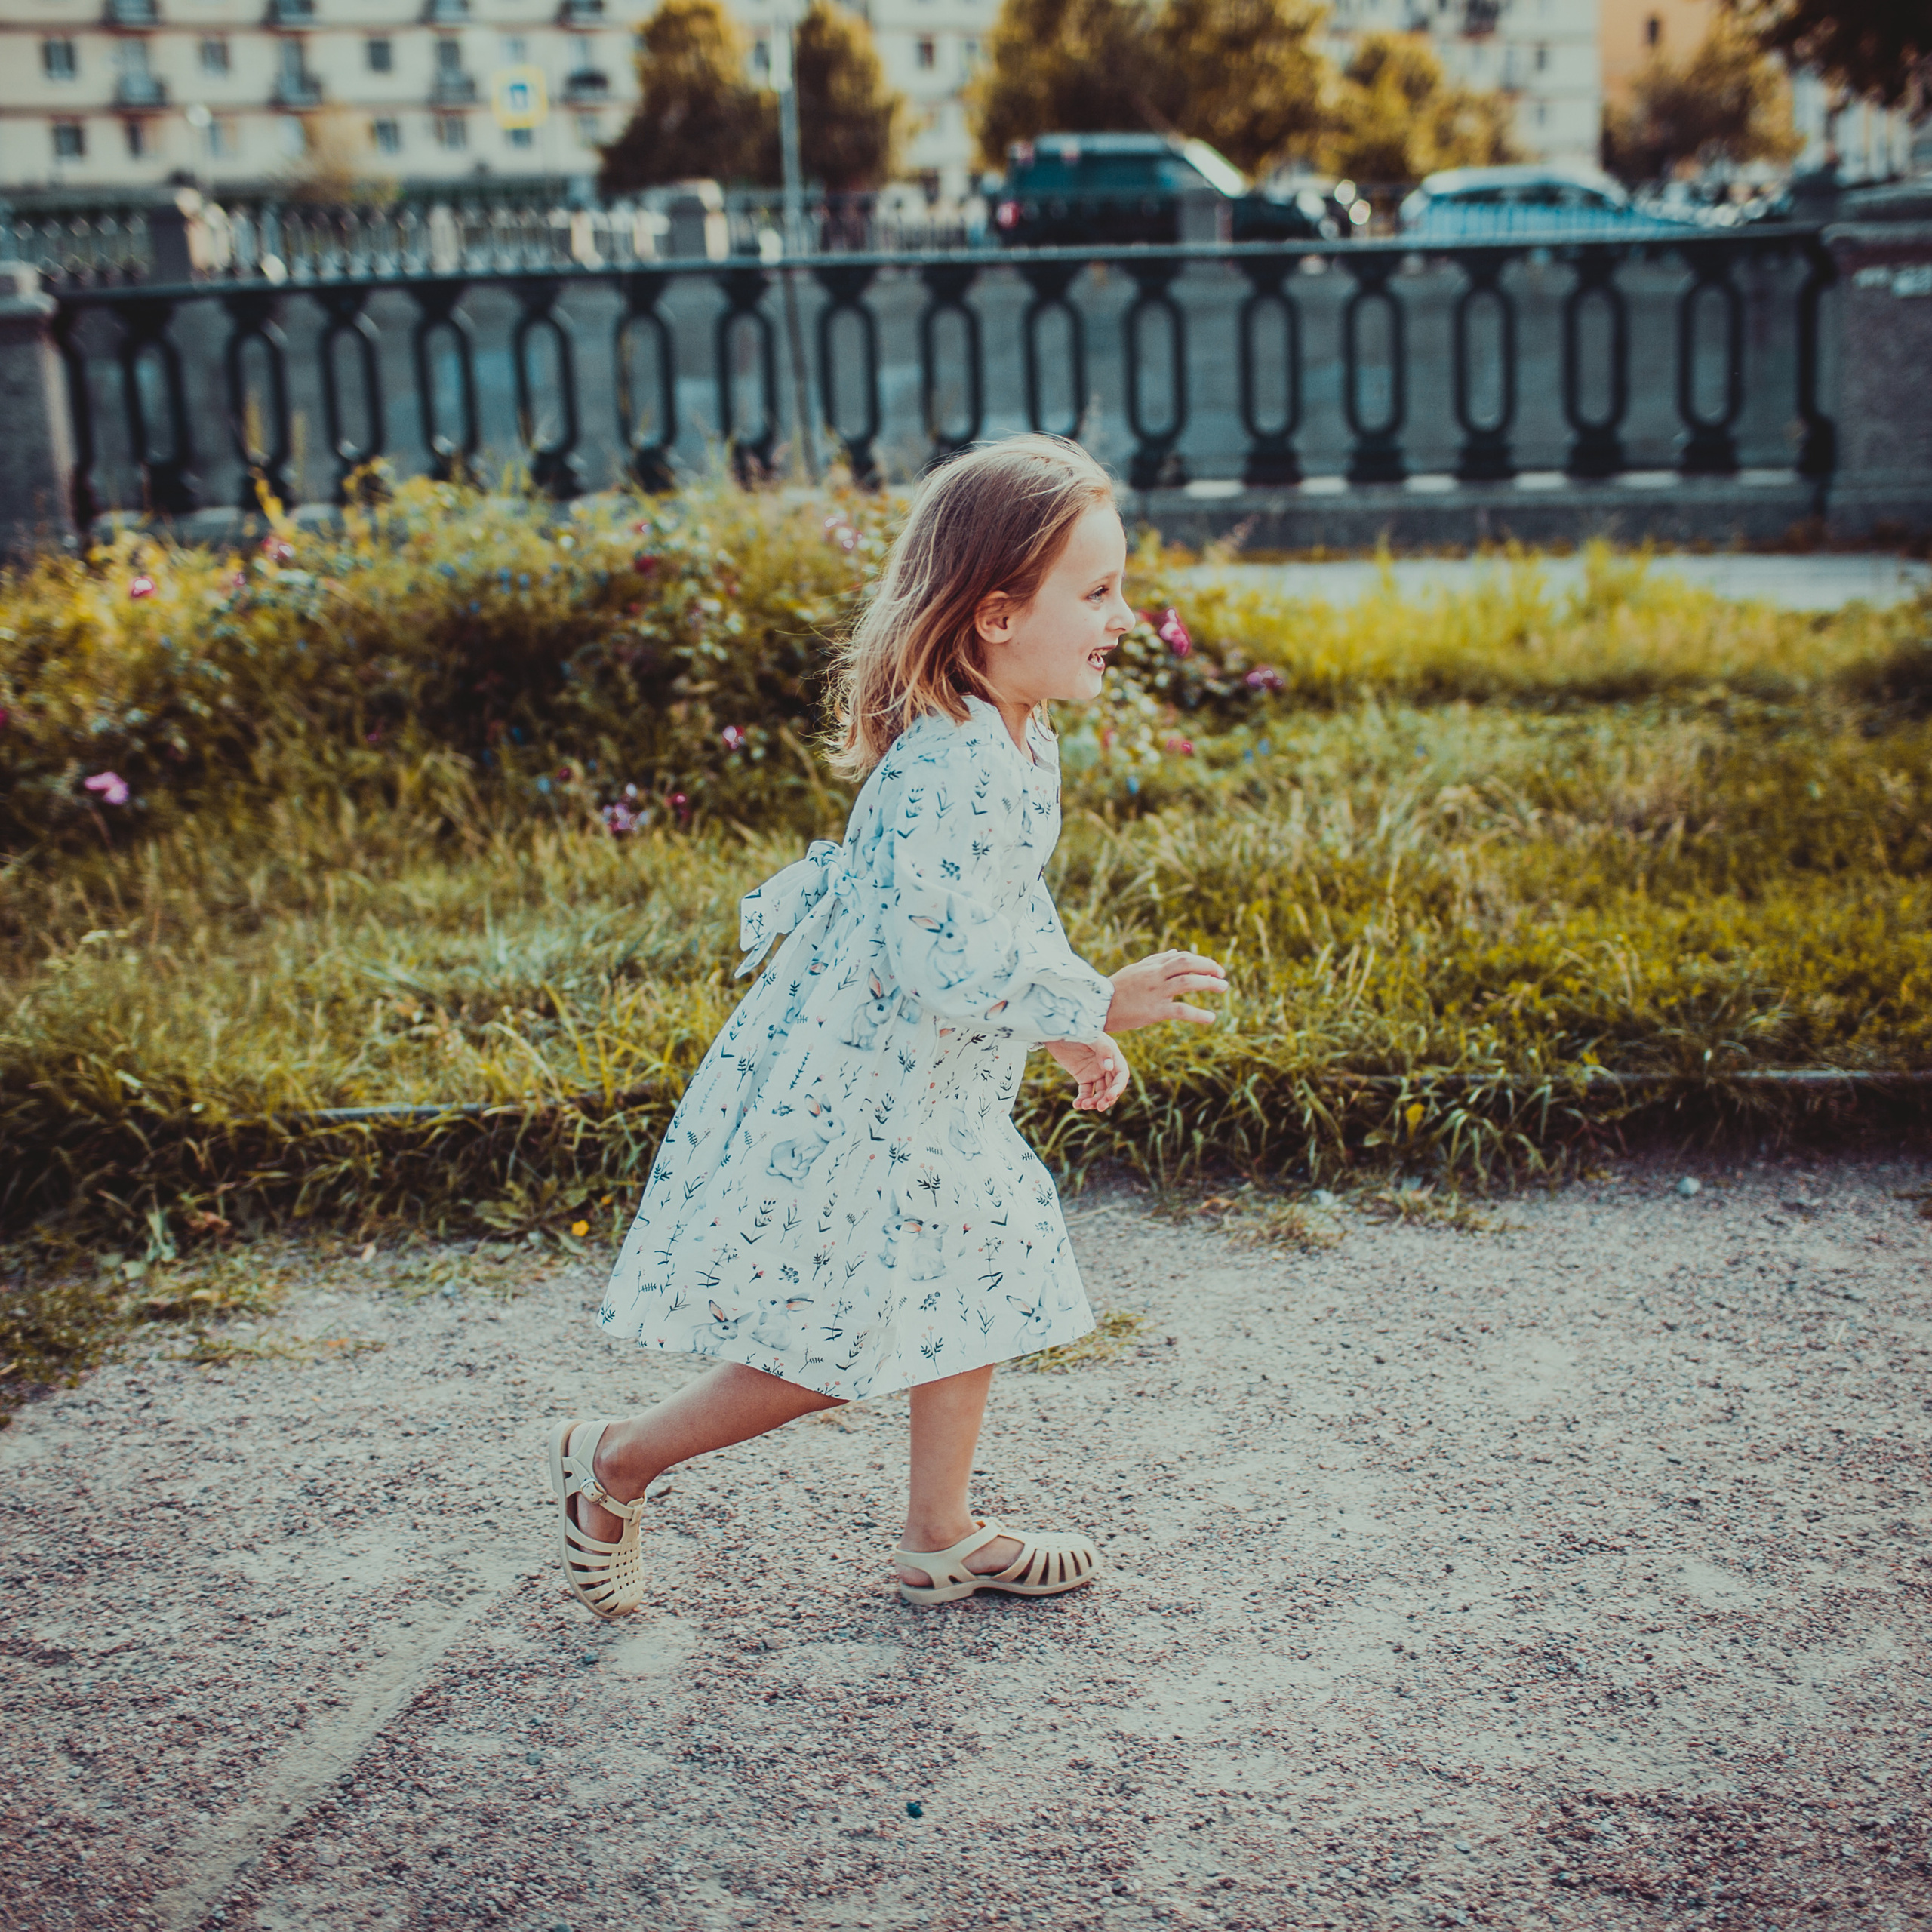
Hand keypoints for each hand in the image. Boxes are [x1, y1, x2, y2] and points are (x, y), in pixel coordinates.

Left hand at [1047, 1033, 1130, 1111]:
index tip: (1110, 1096)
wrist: (1057, 1029)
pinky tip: (1077, 1104)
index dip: (1118, 1087)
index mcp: (1112, 1055)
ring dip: (1095, 1101)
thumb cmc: (1076, 1028)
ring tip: (1084, 1105)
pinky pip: (1086, 1092)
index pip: (1121, 1075)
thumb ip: (1102, 1049)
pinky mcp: (1083, 1077)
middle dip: (1107, 1099)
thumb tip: (1109, 1067)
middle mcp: (1106, 1065)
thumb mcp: (1090, 1036)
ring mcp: (1095, 1072)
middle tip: (1099, 1107)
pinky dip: (1083, 1100)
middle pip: (1112, 1087)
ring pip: (1100, 1092)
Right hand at [1105, 950, 1227, 1033]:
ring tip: (1223, 987)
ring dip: (1209, 983)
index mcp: (1151, 966)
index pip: (1180, 957)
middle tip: (1222, 974)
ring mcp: (1155, 993)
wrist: (1098, 1009)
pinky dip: (1198, 1014)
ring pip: (1187, 982)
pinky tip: (1211, 1017)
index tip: (1212, 968)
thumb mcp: (1136, 970)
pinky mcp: (1154, 1011)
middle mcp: (1155, 976)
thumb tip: (1176, 951)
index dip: (1199, 961)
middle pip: (1187, 963)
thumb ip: (1157, 960)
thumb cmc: (1117, 990)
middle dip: (1207, 966)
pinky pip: (1181, 1010)